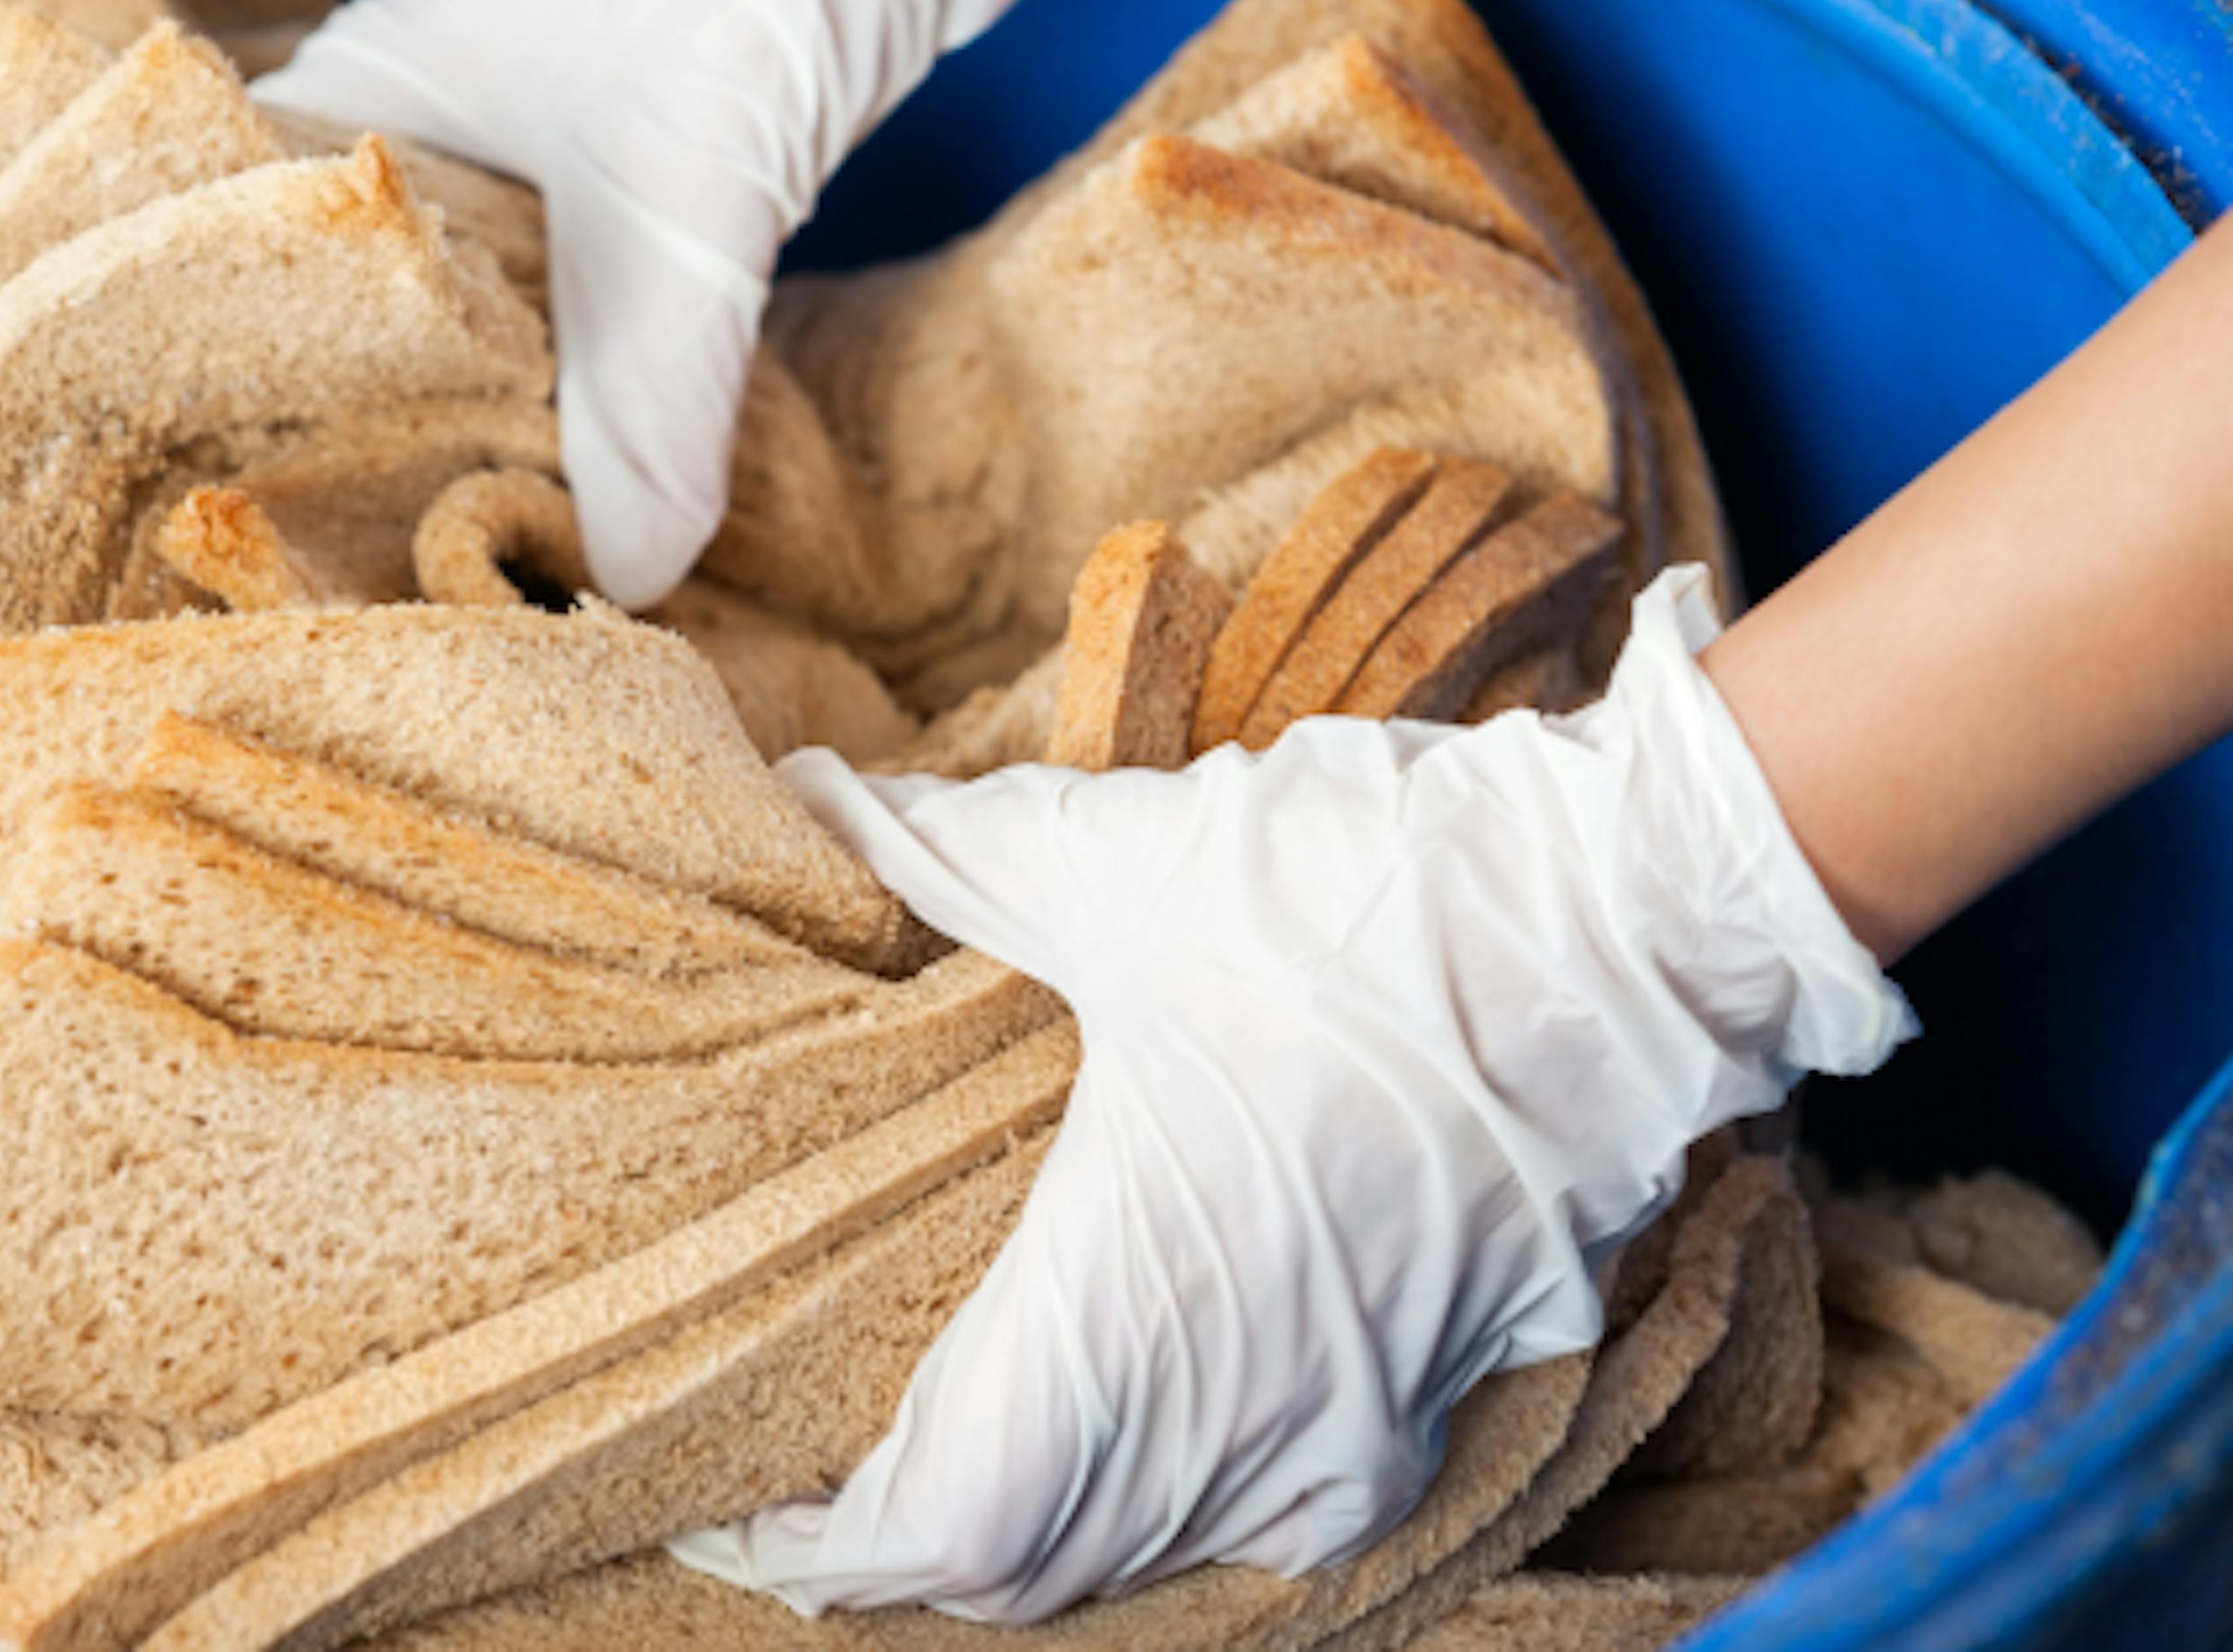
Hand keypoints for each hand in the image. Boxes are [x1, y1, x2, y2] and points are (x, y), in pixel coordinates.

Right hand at [251, 0, 1161, 605]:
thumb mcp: (681, 212)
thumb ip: (649, 400)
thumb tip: (630, 580)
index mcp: (345, 109)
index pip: (227, 274)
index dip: (232, 408)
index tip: (244, 530)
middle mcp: (398, 142)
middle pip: (338, 330)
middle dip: (357, 456)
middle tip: (357, 592)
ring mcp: (501, 173)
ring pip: (451, 343)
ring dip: (469, 445)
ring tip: (453, 575)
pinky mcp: (601, 205)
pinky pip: (548, 337)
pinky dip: (558, 414)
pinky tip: (571, 505)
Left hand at [668, 569, 1911, 1618]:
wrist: (1632, 924)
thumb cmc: (1361, 900)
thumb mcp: (1111, 860)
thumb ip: (932, 849)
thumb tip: (802, 797)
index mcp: (1132, 1311)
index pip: (934, 1526)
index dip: (815, 1540)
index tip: (732, 1508)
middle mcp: (1239, 1419)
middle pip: (1022, 1566)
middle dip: (901, 1542)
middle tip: (802, 1478)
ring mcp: (1350, 1430)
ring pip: (1140, 1555)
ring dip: (1027, 1527)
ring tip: (930, 1454)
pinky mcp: (1431, 1404)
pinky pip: (1259, 1519)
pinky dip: (1157, 1508)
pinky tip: (1112, 1432)